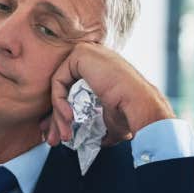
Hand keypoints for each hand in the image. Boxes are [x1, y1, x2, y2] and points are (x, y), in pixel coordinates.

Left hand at [43, 42, 173, 147]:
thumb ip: (91, 123)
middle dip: (55, 118)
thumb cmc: (129, 114)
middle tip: (53, 139)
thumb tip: (80, 136)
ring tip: (63, 135)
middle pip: (64, 90)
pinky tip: (69, 116)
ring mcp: (88, 53)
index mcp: (101, 71)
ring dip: (57, 115)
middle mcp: (94, 59)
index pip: (72, 91)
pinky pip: (58, 81)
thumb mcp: (106, 120)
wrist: (140, 106)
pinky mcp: (80, 54)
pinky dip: (59, 101)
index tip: (59, 134)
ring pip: (59, 88)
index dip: (61, 114)